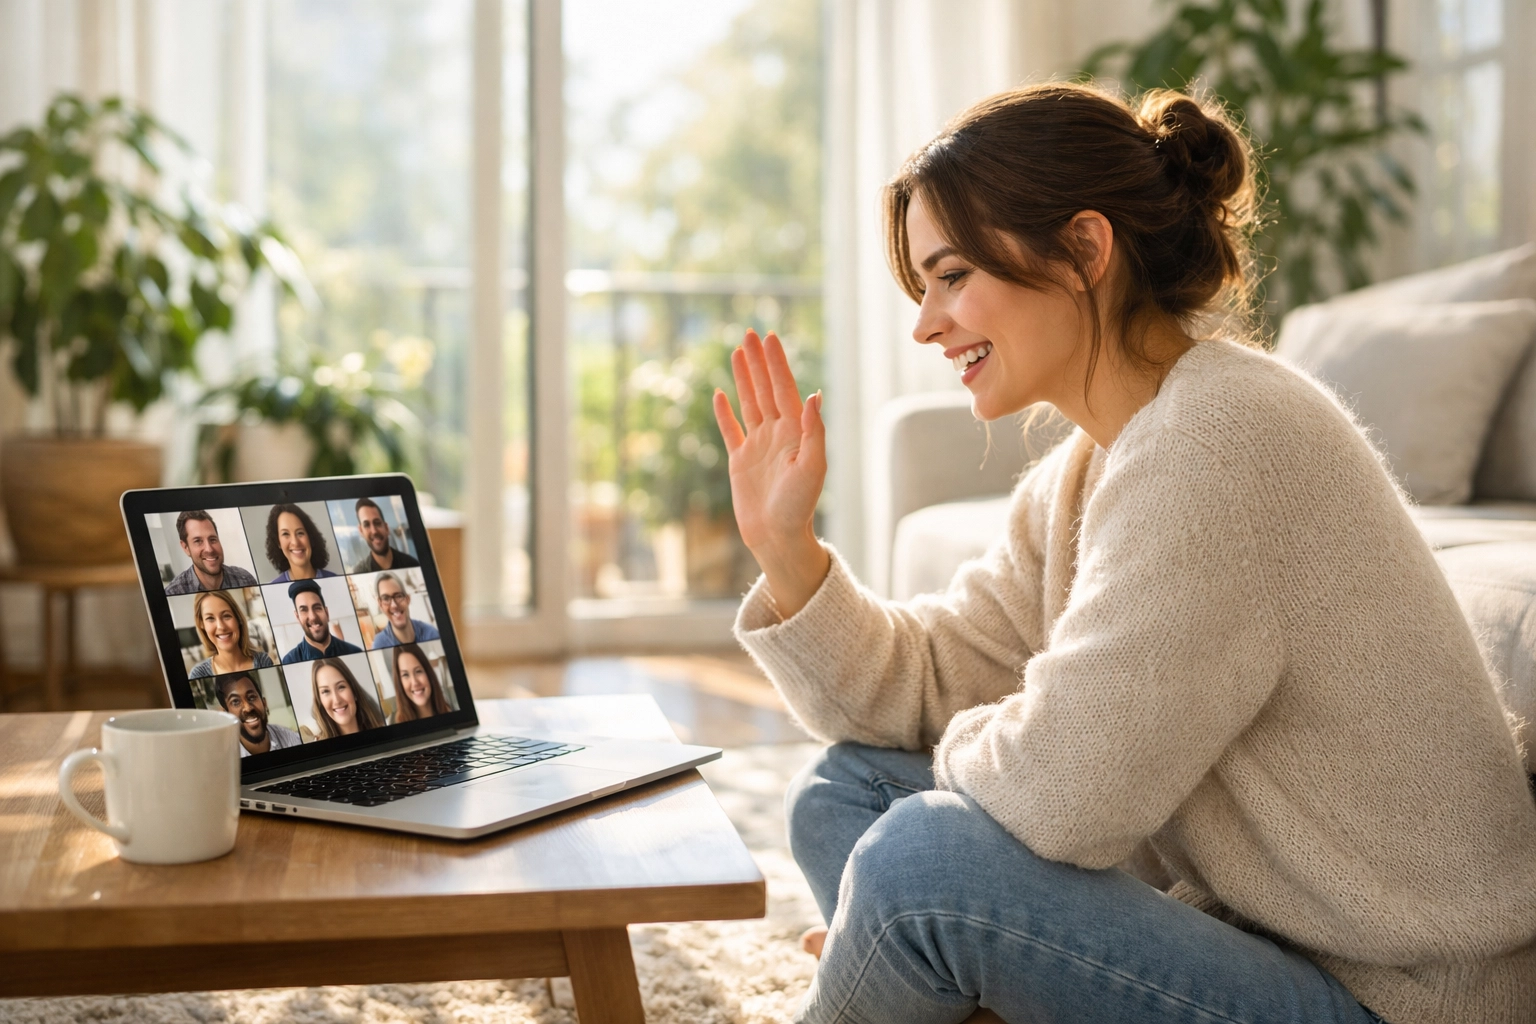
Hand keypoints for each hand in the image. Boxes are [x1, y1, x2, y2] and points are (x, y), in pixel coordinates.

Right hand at [713, 330, 830, 617]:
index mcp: (796, 432)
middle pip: (765, 389)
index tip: (769, 338)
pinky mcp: (740, 461)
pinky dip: (725, 412)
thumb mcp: (813, 467)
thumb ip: (813, 430)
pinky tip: (720, 394)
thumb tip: (814, 394)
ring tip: (736, 353)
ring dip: (743, 378)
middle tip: (750, 333)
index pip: (784, 388)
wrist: (777, 537)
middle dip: (758, 362)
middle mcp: (777, 434)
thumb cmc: (799, 505)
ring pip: (749, 403)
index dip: (776, 363)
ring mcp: (758, 446)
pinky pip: (731, 430)